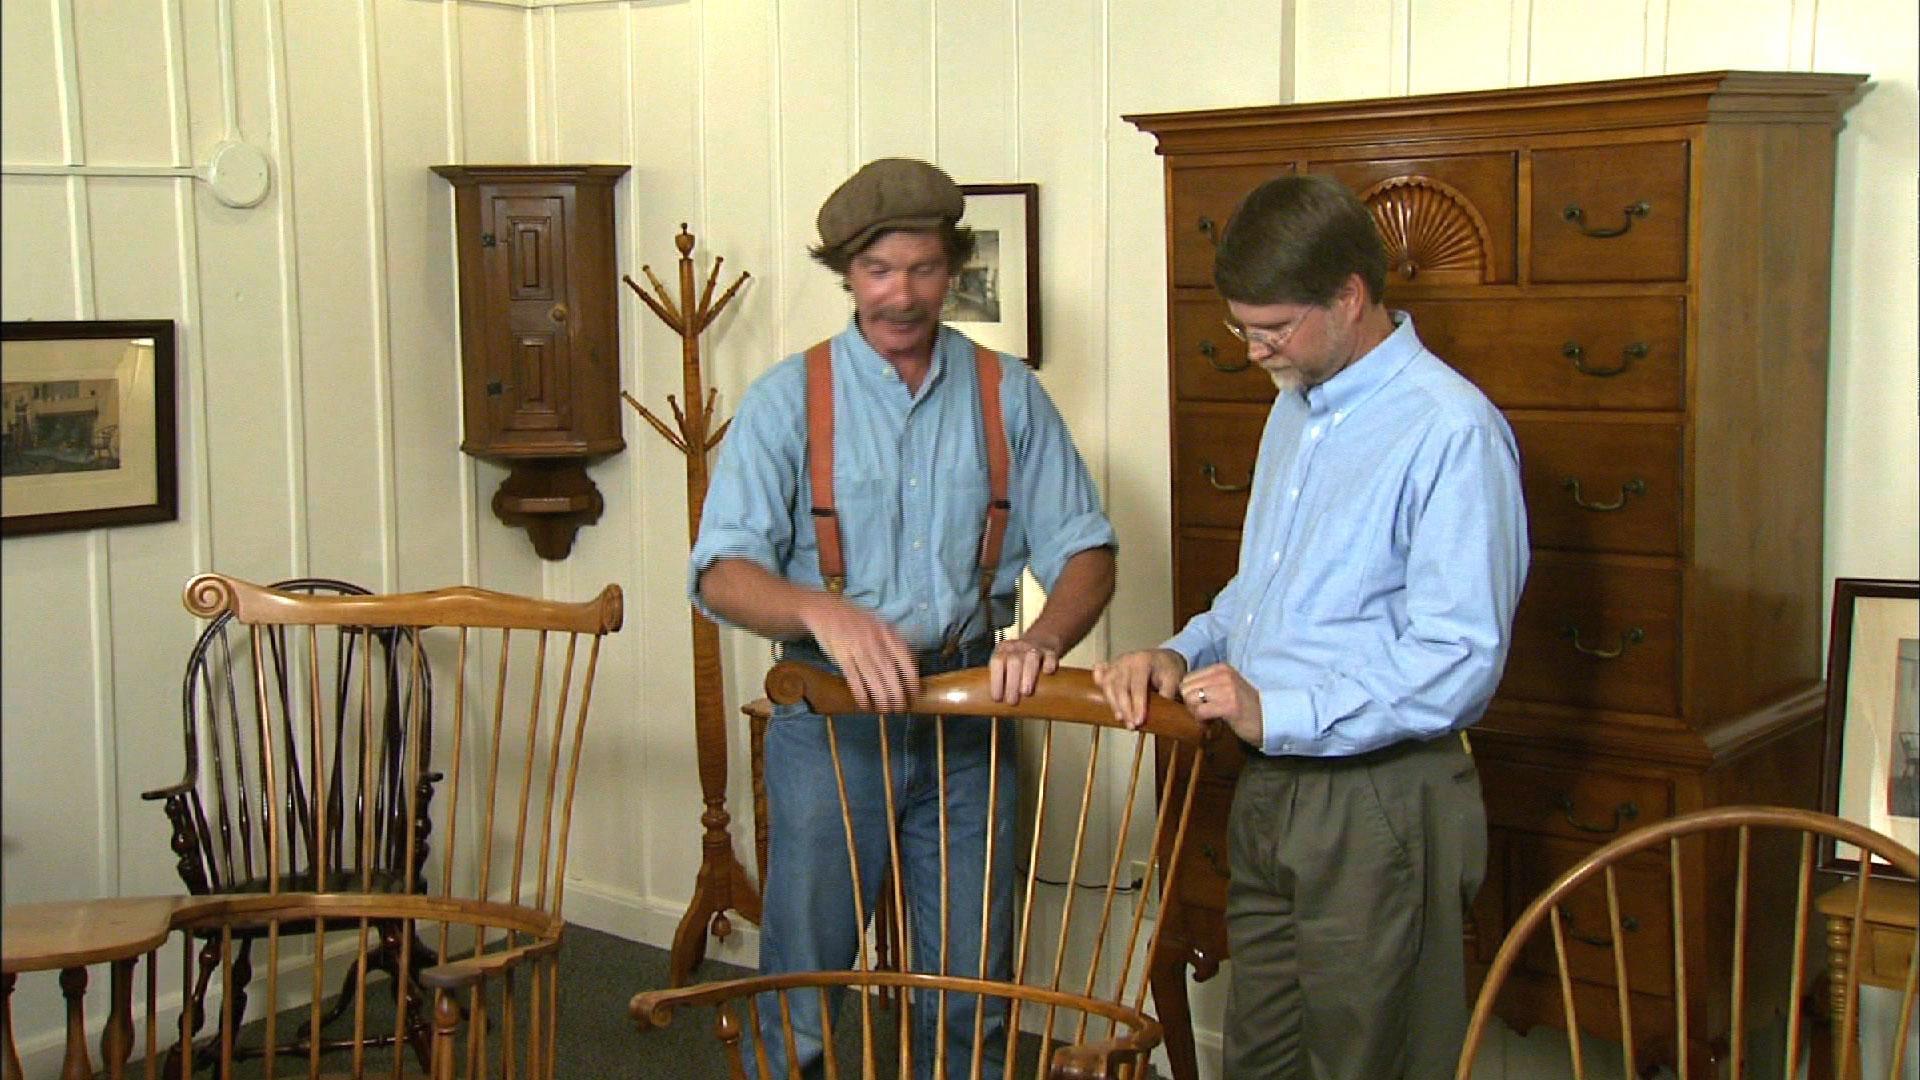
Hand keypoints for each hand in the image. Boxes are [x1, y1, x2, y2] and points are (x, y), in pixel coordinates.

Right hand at [798, 595, 919, 711]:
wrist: (826, 610)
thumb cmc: (856, 618)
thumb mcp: (879, 622)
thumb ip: (894, 640)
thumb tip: (911, 659)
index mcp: (886, 632)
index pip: (905, 658)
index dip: (911, 677)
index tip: (915, 691)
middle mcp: (874, 642)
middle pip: (889, 671)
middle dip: (897, 692)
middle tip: (902, 707)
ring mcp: (857, 650)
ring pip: (873, 678)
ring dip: (881, 697)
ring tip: (887, 710)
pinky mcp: (842, 657)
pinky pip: (853, 679)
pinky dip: (860, 694)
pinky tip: (866, 705)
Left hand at [989, 633, 1061, 704]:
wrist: (1041, 640)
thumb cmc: (1020, 659)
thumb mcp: (1006, 663)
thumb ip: (1001, 679)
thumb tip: (995, 706)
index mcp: (1003, 651)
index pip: (997, 662)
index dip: (996, 680)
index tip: (997, 698)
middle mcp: (1018, 648)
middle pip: (1014, 661)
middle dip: (1012, 683)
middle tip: (1012, 701)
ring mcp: (1034, 648)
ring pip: (1031, 657)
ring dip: (1028, 675)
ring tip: (1026, 692)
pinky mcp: (1050, 651)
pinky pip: (1050, 655)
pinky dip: (1049, 664)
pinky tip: (1047, 673)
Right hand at [1092, 649, 1187, 729]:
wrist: (1163, 658)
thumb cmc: (1168, 669)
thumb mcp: (1174, 680)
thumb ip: (1167, 694)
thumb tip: (1159, 712)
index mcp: (1143, 661)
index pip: (1137, 686)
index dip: (1137, 705)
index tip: (1139, 721)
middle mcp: (1127, 660)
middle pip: (1120, 687)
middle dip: (1125, 708)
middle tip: (1131, 725)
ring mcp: (1116, 663)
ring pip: (1108, 685)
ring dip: (1113, 704)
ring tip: (1121, 719)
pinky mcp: (1111, 667)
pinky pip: (1101, 676)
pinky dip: (1099, 685)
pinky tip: (1101, 697)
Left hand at [1179, 664, 1262, 746]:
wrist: (1270, 719)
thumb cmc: (1245, 707)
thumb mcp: (1226, 688)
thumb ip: (1208, 685)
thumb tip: (1182, 691)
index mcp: (1221, 668)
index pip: (1187, 678)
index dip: (1190, 695)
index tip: (1203, 705)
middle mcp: (1223, 675)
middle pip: (1185, 688)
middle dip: (1191, 704)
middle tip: (1205, 713)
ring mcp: (1227, 689)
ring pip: (1190, 699)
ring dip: (1196, 713)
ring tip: (1209, 718)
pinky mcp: (1229, 705)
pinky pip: (1200, 712)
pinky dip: (1202, 721)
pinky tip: (1213, 723)